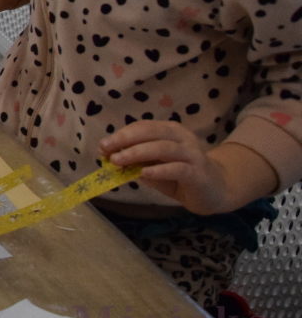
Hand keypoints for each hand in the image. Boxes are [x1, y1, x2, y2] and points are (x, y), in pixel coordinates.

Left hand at [100, 121, 239, 214]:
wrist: (214, 191)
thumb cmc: (178, 176)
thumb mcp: (153, 165)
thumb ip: (136, 160)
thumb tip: (109, 157)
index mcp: (170, 131)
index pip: (143, 127)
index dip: (122, 134)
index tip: (103, 146)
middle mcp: (183, 138)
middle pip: (152, 132)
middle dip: (126, 139)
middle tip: (106, 150)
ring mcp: (192, 155)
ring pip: (164, 148)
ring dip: (137, 153)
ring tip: (118, 160)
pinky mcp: (198, 173)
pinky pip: (178, 168)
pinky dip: (159, 170)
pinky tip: (144, 174)